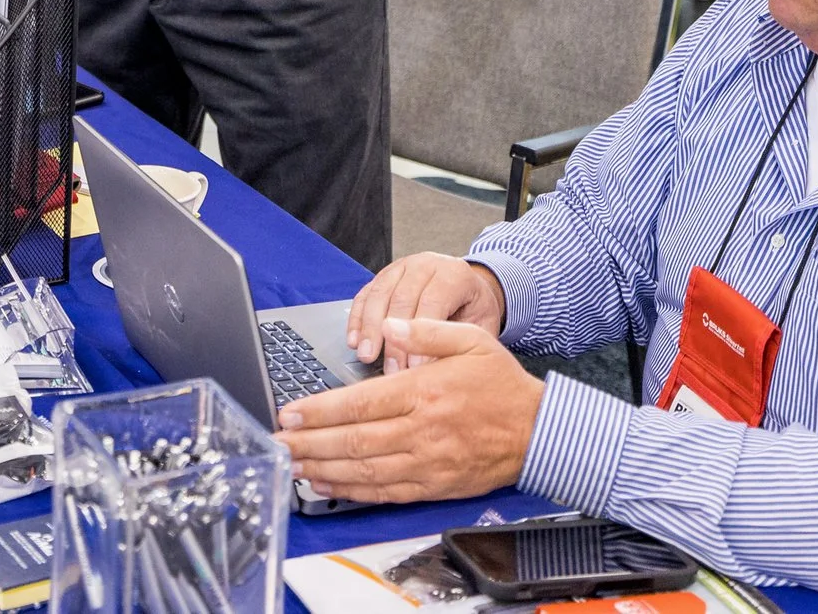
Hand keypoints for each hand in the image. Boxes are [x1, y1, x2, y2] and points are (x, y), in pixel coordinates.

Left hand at [276, 320, 544, 502]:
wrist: (540, 433)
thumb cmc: (503, 386)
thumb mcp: (471, 340)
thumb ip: (426, 331)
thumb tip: (389, 326)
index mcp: (425, 392)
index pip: (360, 403)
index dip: (320, 411)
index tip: (290, 412)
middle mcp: (421, 430)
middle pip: (353, 441)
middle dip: (309, 443)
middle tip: (276, 443)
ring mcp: (427, 462)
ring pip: (364, 470)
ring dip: (323, 470)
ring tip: (291, 465)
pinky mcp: (433, 486)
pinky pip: (385, 491)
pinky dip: (353, 491)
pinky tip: (329, 485)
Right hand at [347, 252, 507, 364]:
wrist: (470, 289)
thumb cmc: (475, 310)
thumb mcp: (481, 324)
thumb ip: (460, 341)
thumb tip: (434, 368)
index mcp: (454, 274)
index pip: (433, 302)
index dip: (422, 335)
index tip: (415, 366)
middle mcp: (426, 265)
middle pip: (402, 299)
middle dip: (393, 337)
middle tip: (391, 369)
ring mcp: (402, 267)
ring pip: (379, 294)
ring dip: (370, 328)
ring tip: (367, 355)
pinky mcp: (384, 275)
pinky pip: (365, 294)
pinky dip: (357, 318)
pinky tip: (354, 339)